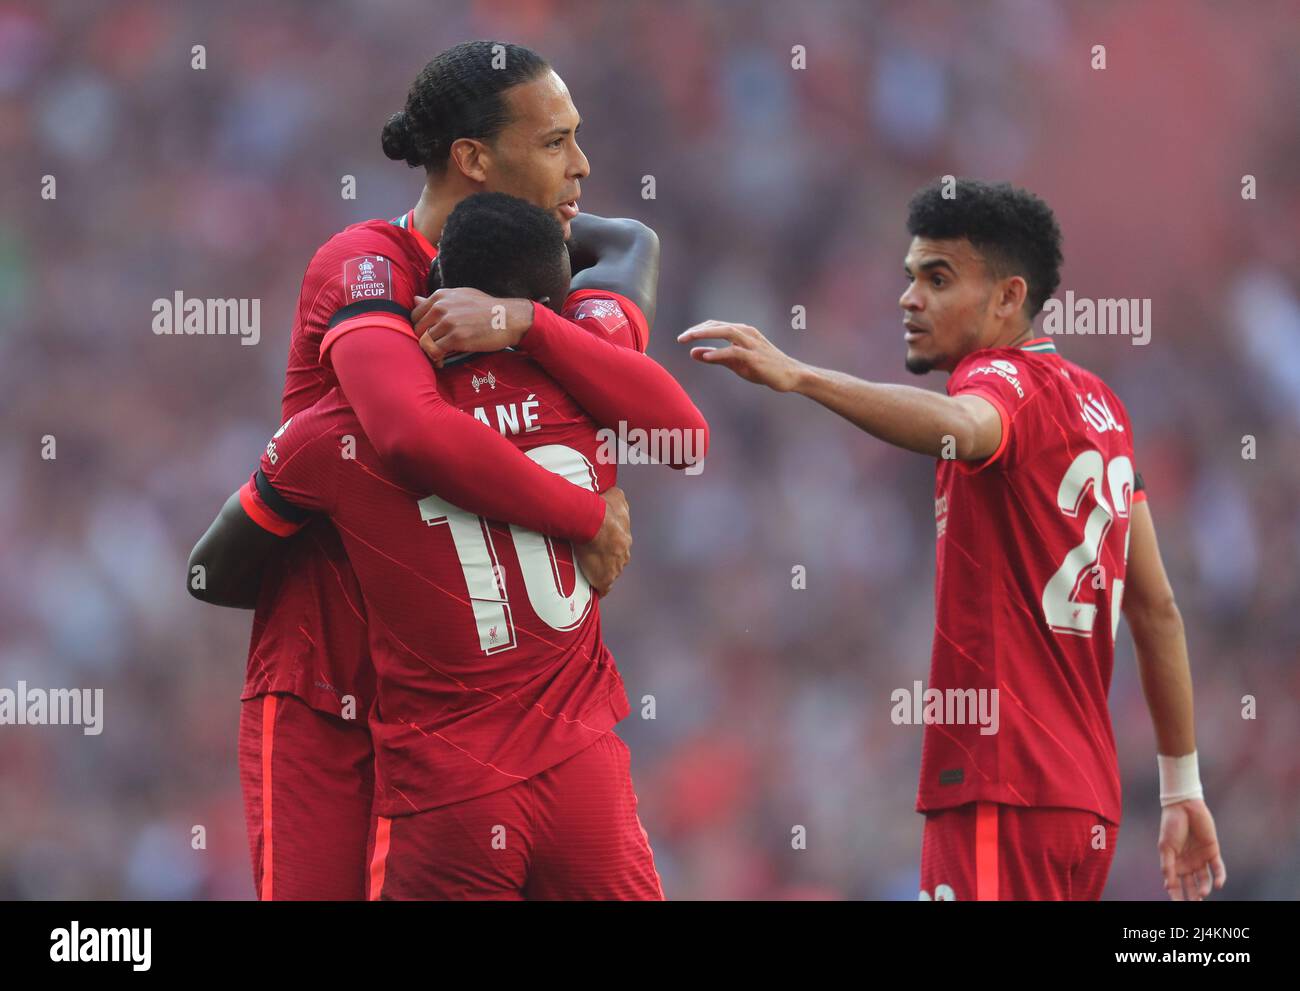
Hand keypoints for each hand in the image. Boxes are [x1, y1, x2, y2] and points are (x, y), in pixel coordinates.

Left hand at [410, 288, 534, 367]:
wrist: (509, 318)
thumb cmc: (487, 308)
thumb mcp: (461, 297)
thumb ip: (438, 301)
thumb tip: (415, 299)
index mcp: (441, 296)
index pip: (416, 314)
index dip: (421, 328)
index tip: (429, 336)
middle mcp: (441, 307)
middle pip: (418, 329)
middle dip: (424, 341)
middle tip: (433, 349)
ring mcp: (448, 322)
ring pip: (425, 341)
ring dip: (429, 352)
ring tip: (438, 357)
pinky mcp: (456, 338)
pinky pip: (435, 351)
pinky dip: (436, 359)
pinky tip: (441, 362)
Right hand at [574, 487, 630, 597]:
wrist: (594, 523)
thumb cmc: (603, 509)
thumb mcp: (616, 497)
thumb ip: (618, 499)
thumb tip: (616, 497)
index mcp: (625, 539)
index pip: (618, 545)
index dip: (608, 545)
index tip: (598, 544)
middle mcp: (623, 555)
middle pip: (616, 561)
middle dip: (606, 560)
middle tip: (590, 557)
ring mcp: (615, 569)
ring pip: (610, 574)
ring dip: (600, 573)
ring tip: (587, 572)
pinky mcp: (604, 579)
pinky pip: (603, 588)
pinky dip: (599, 589)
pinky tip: (592, 590)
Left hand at [676, 320, 804, 391]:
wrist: (790, 375)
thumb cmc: (763, 367)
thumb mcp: (735, 362)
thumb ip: (714, 357)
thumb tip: (693, 353)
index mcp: (742, 332)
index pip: (715, 325)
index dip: (698, 329)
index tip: (683, 337)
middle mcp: (746, 333)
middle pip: (718, 326)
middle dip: (698, 330)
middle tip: (680, 338)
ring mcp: (752, 344)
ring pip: (726, 332)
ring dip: (706, 334)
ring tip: (689, 339)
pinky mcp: (755, 357)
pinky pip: (735, 352)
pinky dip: (719, 352)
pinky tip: (706, 355)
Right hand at [1157, 798, 1226, 899]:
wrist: (1184, 808)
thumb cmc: (1170, 826)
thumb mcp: (1165, 847)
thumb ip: (1167, 866)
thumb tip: (1168, 885)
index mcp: (1174, 862)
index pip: (1175, 883)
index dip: (1175, 893)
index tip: (1176, 903)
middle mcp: (1188, 863)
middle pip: (1191, 884)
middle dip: (1191, 895)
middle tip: (1193, 904)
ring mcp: (1201, 858)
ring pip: (1204, 879)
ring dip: (1204, 887)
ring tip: (1202, 893)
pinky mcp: (1212, 852)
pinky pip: (1217, 868)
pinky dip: (1219, 877)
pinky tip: (1218, 885)